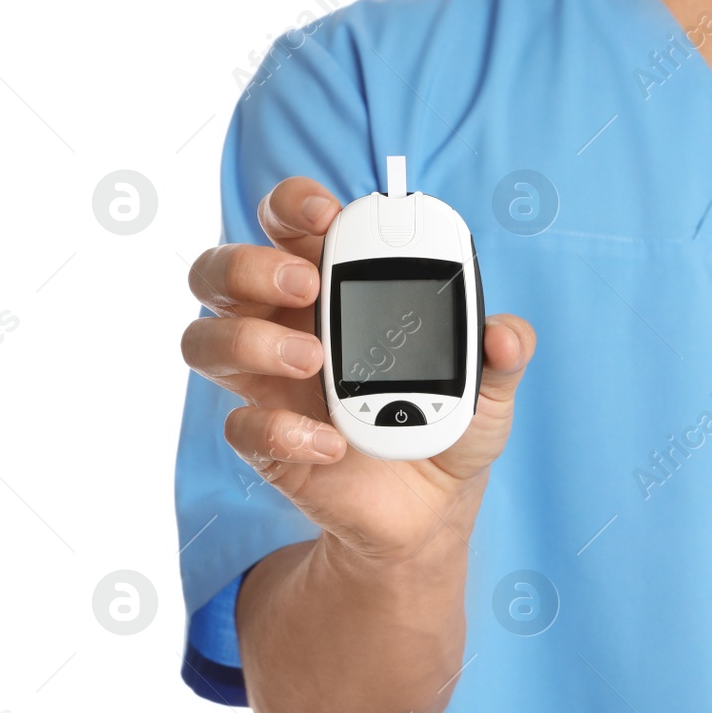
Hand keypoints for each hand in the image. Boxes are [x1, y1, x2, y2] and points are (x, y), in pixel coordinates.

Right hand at [181, 176, 534, 562]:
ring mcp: (268, 383)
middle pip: (222, 270)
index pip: (289, 224)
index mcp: (334, 287)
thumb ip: (503, 351)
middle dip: (251, 264)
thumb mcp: (490, 386)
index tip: (327, 216)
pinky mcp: (266, 442)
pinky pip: (241, 426)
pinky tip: (333, 443)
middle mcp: (285, 324)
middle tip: (308, 285)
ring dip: (250, 340)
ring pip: (205, 339)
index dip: (292, 205)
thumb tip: (506, 335)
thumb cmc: (447, 421)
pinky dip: (283, 430)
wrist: (433, 508)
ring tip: (314, 360)